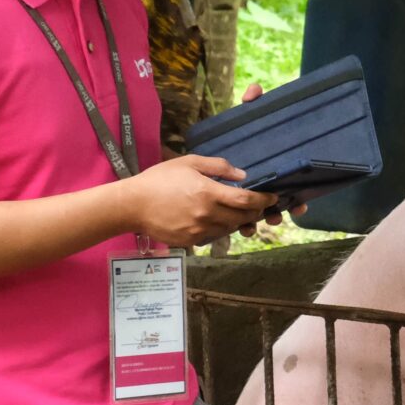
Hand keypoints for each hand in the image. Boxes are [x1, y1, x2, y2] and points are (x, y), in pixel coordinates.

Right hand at [123, 154, 274, 246]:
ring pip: (229, 228)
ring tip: (234, 211)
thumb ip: (218, 167)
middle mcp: (206, 214)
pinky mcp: (191, 241)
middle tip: (256, 205)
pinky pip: (213, 236)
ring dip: (236, 221)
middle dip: (253, 212)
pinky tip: (213, 219)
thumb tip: (242, 175)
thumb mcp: (188, 163)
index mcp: (207, 193)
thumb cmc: (159, 179)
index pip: (245, 200)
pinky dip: (219, 228)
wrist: (132, 205)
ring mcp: (199, 230)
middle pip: (241, 217)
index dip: (263, 200)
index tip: (272, 197)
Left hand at [224, 83, 308, 235]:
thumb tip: (255, 90)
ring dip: (260, 222)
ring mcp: (247, 194)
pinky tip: (241, 228)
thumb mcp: (241, 118)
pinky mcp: (231, 202)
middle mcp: (262, 183)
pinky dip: (242, 226)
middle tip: (278, 215)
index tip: (299, 203)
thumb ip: (251, 103)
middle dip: (279, 212)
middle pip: (275, 203)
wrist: (208, 142)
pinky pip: (239, 220)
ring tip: (256, 226)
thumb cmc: (232, 131)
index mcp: (268, 166)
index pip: (286, 184)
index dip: (294, 196)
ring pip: (258, 214)